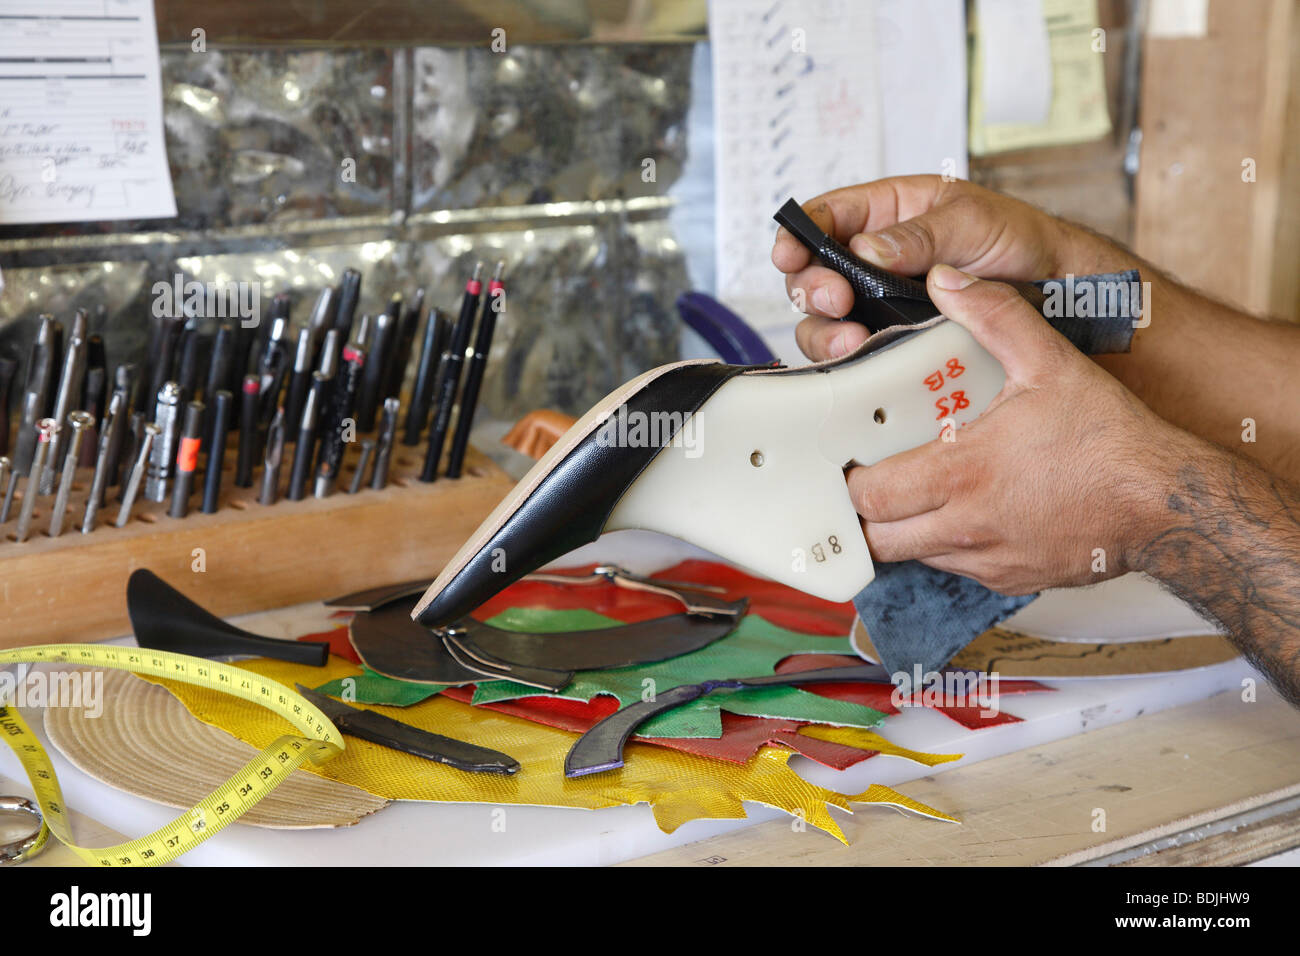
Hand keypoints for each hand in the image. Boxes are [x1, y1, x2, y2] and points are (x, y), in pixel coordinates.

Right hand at [770, 176, 1135, 359]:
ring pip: (824, 320)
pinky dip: (847, 358)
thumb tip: (865, 249)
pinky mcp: (893, 343)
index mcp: (889, 213)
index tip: (791, 252)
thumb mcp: (973, 221)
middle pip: (812, 273)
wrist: (1062, 296)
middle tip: (835, 300)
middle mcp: (875, 259)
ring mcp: (881, 304)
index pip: (826, 217)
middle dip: (811, 288)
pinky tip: (859, 359)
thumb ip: (918, 234)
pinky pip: (853, 352)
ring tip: (849, 340)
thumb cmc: (1023, 242)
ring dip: (824, 330)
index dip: (799, 234)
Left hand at [848, 264, 1186, 594]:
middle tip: (871, 483)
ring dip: (904, 531)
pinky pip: (955, 569)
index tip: (853, 460)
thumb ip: (993, 316)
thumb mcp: (1049, 362)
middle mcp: (967, 527)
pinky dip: (946, 546)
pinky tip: (964, 512)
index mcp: (963, 474)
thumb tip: (945, 281)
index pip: (869, 497)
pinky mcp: (1010, 581)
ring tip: (913, 495)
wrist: (1165, 502)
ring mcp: (988, 561)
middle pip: (878, 540)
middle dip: (865, 515)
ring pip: (914, 557)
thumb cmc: (1110, 440)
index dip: (851, 482)